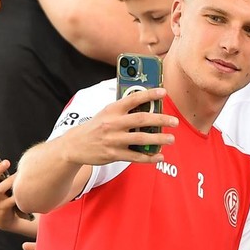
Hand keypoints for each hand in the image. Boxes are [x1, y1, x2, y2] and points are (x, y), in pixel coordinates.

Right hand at [0, 155, 37, 233]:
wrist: (0, 218)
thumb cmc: (0, 196)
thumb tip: (6, 161)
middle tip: (7, 162)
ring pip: (0, 189)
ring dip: (9, 182)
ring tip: (18, 176)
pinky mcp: (2, 208)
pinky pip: (10, 201)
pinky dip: (17, 196)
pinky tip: (24, 191)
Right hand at [59, 88, 177, 165]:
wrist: (75, 145)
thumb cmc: (96, 127)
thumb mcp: (106, 113)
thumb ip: (124, 110)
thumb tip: (147, 106)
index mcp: (112, 110)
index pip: (132, 98)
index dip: (149, 94)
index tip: (163, 92)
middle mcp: (113, 124)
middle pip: (141, 119)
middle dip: (160, 120)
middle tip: (174, 121)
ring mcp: (113, 140)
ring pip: (140, 139)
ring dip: (158, 139)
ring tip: (171, 139)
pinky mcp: (113, 154)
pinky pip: (135, 156)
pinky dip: (149, 157)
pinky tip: (159, 156)